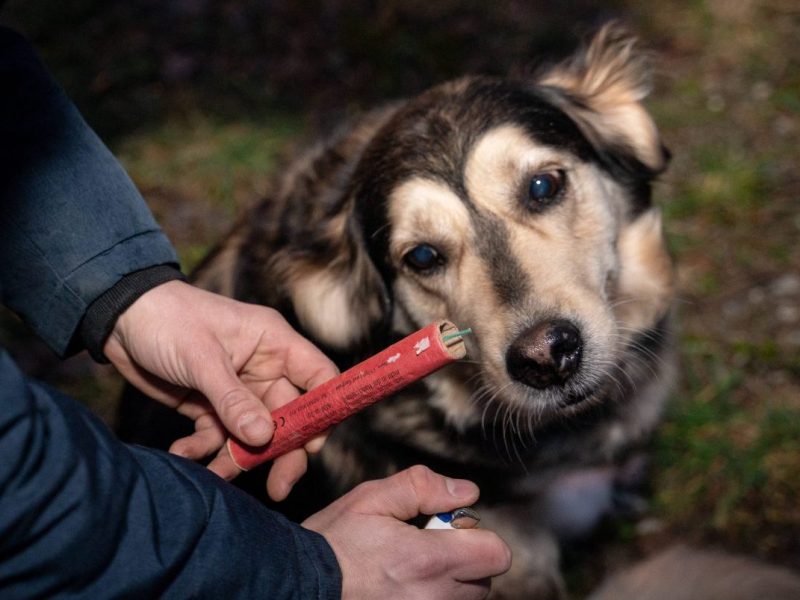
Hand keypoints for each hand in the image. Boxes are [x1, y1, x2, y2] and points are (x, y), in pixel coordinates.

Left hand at [104, 280, 337, 500]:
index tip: (314, 445)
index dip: (323, 410)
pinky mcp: (209, 406)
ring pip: (252, 435)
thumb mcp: (201, 358)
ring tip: (216, 476)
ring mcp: (237, 390)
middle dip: (283, 453)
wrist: (118, 318)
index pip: (318, 377)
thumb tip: (263, 437)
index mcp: (274, 343)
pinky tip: (182, 453)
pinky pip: (217, 437)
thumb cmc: (167, 320)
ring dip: (237, 458)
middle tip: (278, 488)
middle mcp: (262, 368)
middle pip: (289, 417)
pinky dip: (204, 450)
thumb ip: (232, 400)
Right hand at [303, 465, 511, 599]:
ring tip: (410, 568)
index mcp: (428, 560)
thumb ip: (423, 487)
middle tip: (424, 546)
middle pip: (484, 580)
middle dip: (464, 559)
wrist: (298, 585)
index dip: (478, 535)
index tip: (448, 527)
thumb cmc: (333, 542)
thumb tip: (467, 491)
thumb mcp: (371, 499)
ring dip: (449, 583)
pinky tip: (402, 586)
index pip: (496, 554)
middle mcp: (433, 597)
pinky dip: (432, 597)